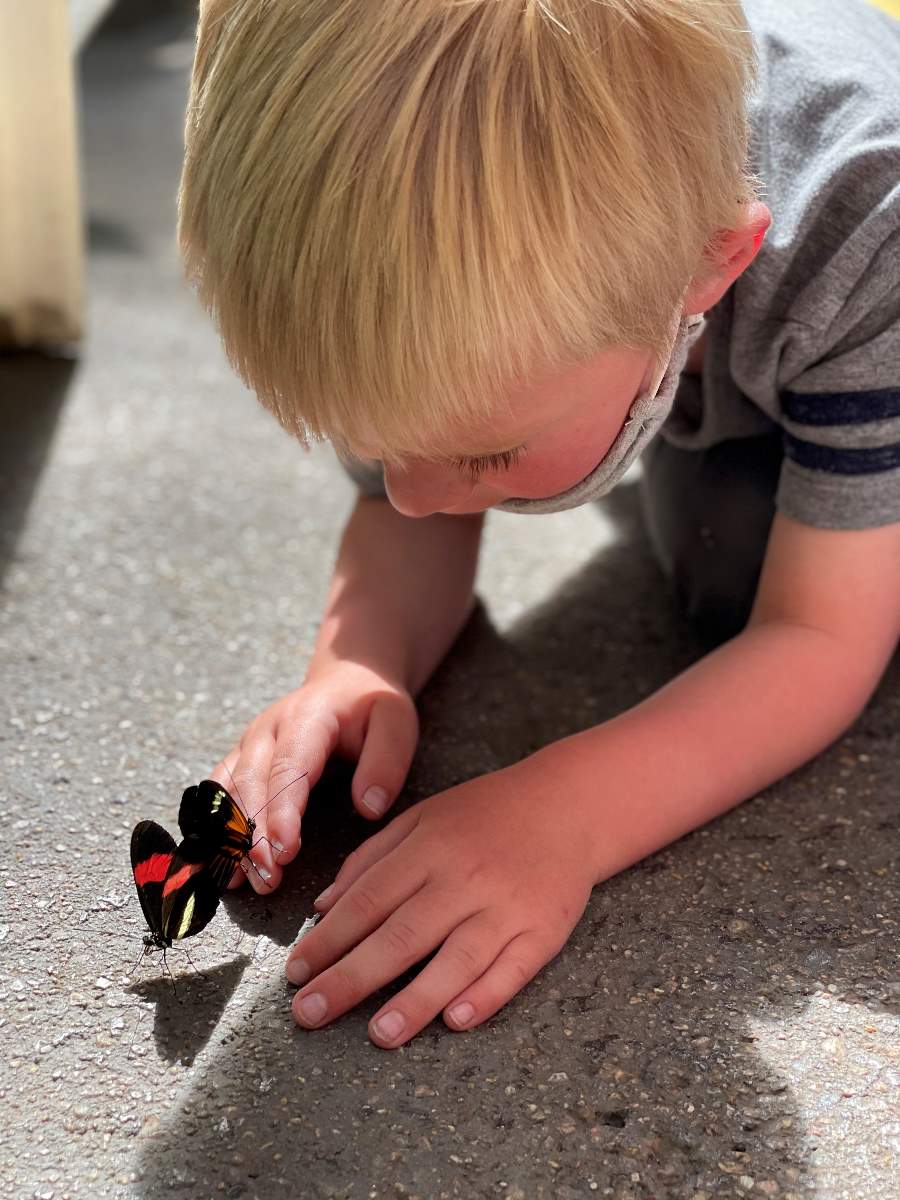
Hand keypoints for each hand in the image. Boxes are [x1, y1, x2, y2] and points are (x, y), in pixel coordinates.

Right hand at [209, 661, 418, 891]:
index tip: (285, 850)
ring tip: (243, 883)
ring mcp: (249, 745)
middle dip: (254, 835)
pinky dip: (212, 829)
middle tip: (268, 879)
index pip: (289, 767)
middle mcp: (267, 730)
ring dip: (231, 838)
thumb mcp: (396, 721)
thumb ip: (386, 762)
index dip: (282, 810)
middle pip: (251, 784)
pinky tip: (209, 864)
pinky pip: (217, 796)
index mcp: (306, 717)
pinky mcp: (240, 760)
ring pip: (227, 793)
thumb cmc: (371, 705)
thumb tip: (369, 808)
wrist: (346, 680)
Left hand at [284, 755, 598, 1046]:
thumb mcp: (423, 818)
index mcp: (430, 847)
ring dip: (415, 999)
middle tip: (309, 1013)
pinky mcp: (544, 930)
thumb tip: (324, 907)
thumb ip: (372, 859)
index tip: (296, 972)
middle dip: (351, 977)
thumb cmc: (485, 815)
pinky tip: (456, 1020)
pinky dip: (486, 994)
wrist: (568, 805)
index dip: (330, 938)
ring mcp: (507, 906)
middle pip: (402, 934)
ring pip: (457, 959)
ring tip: (378, 1034)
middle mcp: (465, 878)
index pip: (369, 899)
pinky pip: (513, 969)